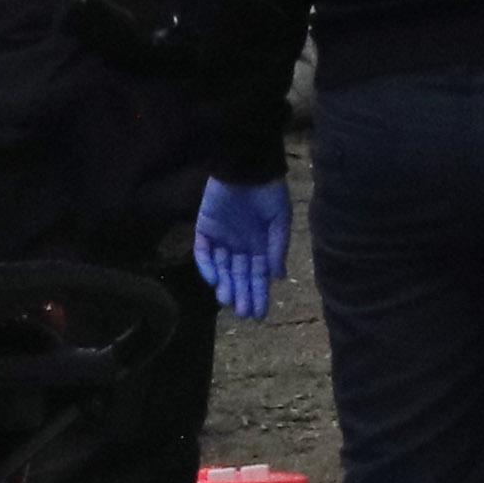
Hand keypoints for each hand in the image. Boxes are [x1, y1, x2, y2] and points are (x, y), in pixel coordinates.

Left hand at [194, 178, 288, 322]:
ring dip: (224, 285)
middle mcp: (241, 246)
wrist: (246, 168)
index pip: (259, 275)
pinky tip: (213, 278)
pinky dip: (206, 266)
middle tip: (244, 313)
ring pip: (221, 269)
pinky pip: (203, 253)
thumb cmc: (268, 192)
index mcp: (260, 245)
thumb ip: (278, 246)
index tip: (260, 314)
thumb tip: (279, 276)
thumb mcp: (280, 218)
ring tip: (228, 300)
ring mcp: (222, 240)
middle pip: (240, 276)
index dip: (259, 293)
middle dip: (243, 294)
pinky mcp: (204, 231)